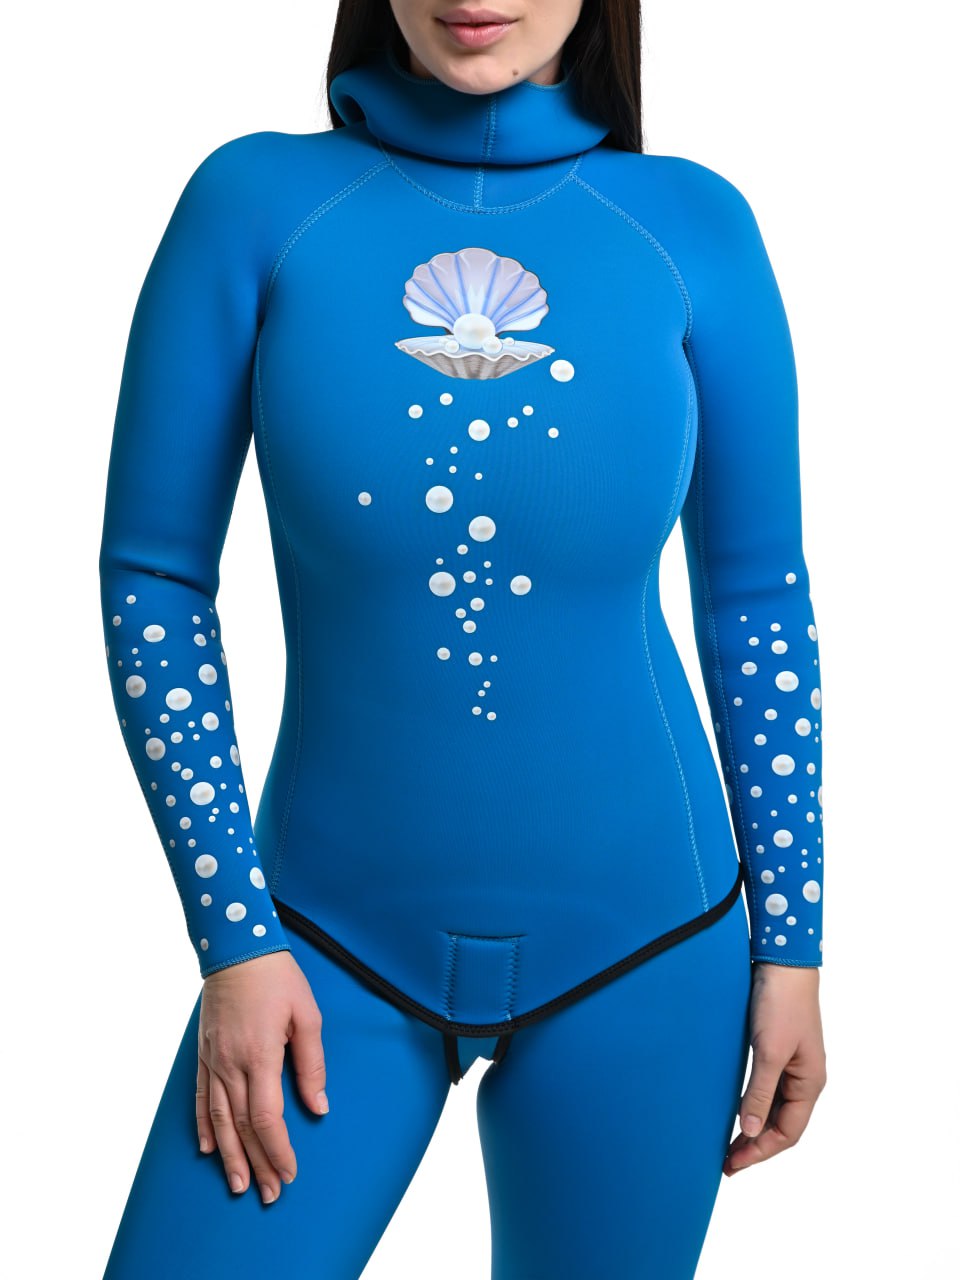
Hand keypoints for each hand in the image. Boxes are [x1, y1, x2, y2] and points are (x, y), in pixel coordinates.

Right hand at [196, 949, 329, 1203]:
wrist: (236, 947)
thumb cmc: (278, 978)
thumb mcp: (307, 1016)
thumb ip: (312, 1065)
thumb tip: (319, 1108)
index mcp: (260, 1056)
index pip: (267, 1118)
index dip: (278, 1150)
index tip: (290, 1172)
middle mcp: (231, 1064)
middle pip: (242, 1127)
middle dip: (257, 1164)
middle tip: (270, 1194)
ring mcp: (213, 1060)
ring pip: (218, 1120)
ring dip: (230, 1156)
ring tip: (239, 1185)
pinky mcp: (204, 1053)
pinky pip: (201, 1097)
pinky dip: (204, 1126)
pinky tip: (209, 1148)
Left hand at [723, 962, 826, 1175]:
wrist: (781, 960)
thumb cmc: (780, 1003)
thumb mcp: (770, 1052)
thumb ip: (760, 1093)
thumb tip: (752, 1133)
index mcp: (810, 1082)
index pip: (788, 1132)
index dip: (761, 1152)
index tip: (733, 1164)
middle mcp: (804, 1077)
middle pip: (782, 1124)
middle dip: (756, 1146)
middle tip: (726, 1162)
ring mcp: (791, 1064)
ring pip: (774, 1108)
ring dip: (754, 1128)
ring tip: (728, 1145)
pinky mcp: (777, 1049)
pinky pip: (767, 1088)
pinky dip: (752, 1104)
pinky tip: (736, 1110)